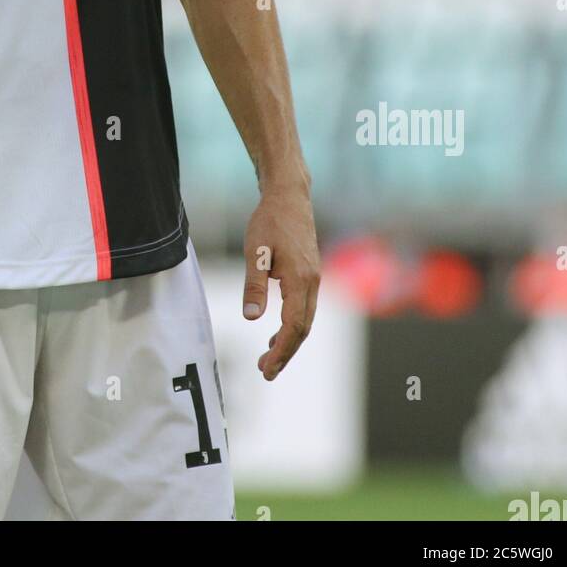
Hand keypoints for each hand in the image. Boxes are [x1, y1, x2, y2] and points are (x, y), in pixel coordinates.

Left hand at [243, 183, 320, 380]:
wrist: (289, 195)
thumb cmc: (269, 220)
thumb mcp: (255, 252)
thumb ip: (254, 285)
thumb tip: (252, 318)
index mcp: (300, 279)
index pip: (294, 327)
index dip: (281, 351)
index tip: (265, 368)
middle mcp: (312, 282)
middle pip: (303, 328)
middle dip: (285, 353)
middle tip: (264, 371)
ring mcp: (313, 277)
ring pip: (305, 319)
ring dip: (289, 341)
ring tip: (268, 357)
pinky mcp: (309, 273)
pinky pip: (304, 307)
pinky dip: (292, 324)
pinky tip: (276, 330)